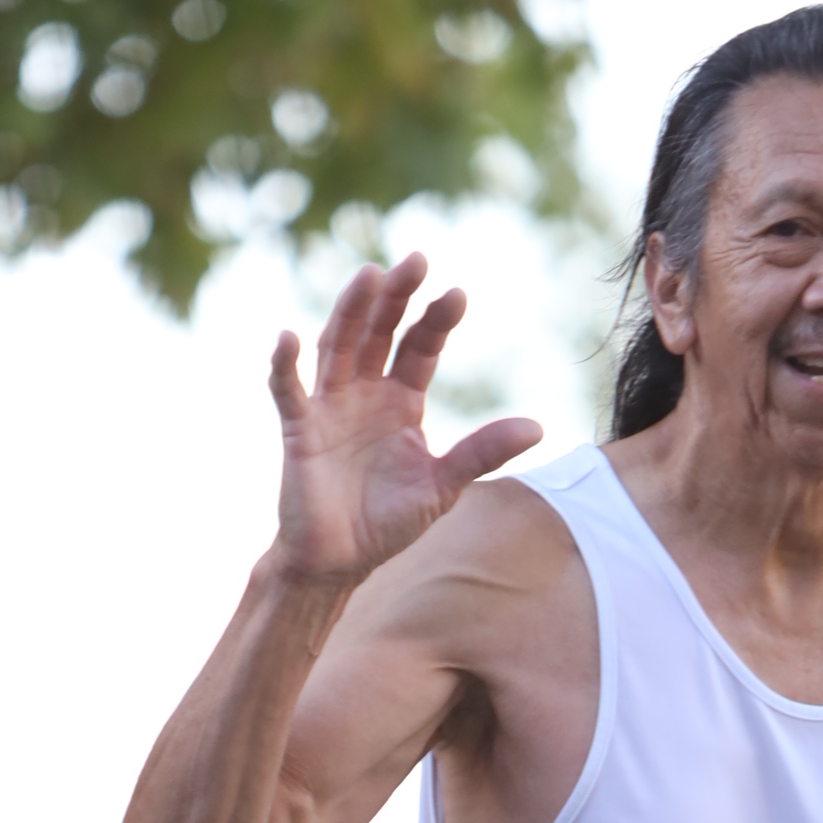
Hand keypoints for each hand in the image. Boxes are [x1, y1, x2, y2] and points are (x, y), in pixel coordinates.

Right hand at [267, 252, 540, 586]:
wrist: (339, 562)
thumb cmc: (388, 523)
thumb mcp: (443, 486)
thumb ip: (482, 453)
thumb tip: (537, 427)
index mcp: (401, 400)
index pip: (420, 346)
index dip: (436, 320)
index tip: (457, 294)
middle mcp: (365, 392)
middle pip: (379, 330)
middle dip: (396, 296)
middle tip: (415, 260)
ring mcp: (330, 406)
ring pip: (338, 345)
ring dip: (350, 310)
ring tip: (368, 275)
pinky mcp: (300, 429)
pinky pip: (288, 390)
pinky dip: (285, 365)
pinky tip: (288, 337)